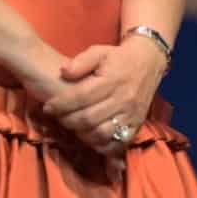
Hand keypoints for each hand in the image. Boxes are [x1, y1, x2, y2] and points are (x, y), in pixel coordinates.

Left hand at [42, 38, 166, 155]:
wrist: (148, 62)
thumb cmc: (118, 58)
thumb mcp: (98, 52)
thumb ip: (80, 62)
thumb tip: (63, 72)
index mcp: (112, 80)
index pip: (81, 97)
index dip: (60, 105)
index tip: (48, 107)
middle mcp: (123, 99)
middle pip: (88, 119)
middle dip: (67, 120)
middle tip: (58, 117)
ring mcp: (131, 114)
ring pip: (101, 134)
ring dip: (81, 134)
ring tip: (73, 126)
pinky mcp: (136, 124)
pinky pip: (116, 143)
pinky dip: (101, 145)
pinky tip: (90, 137)